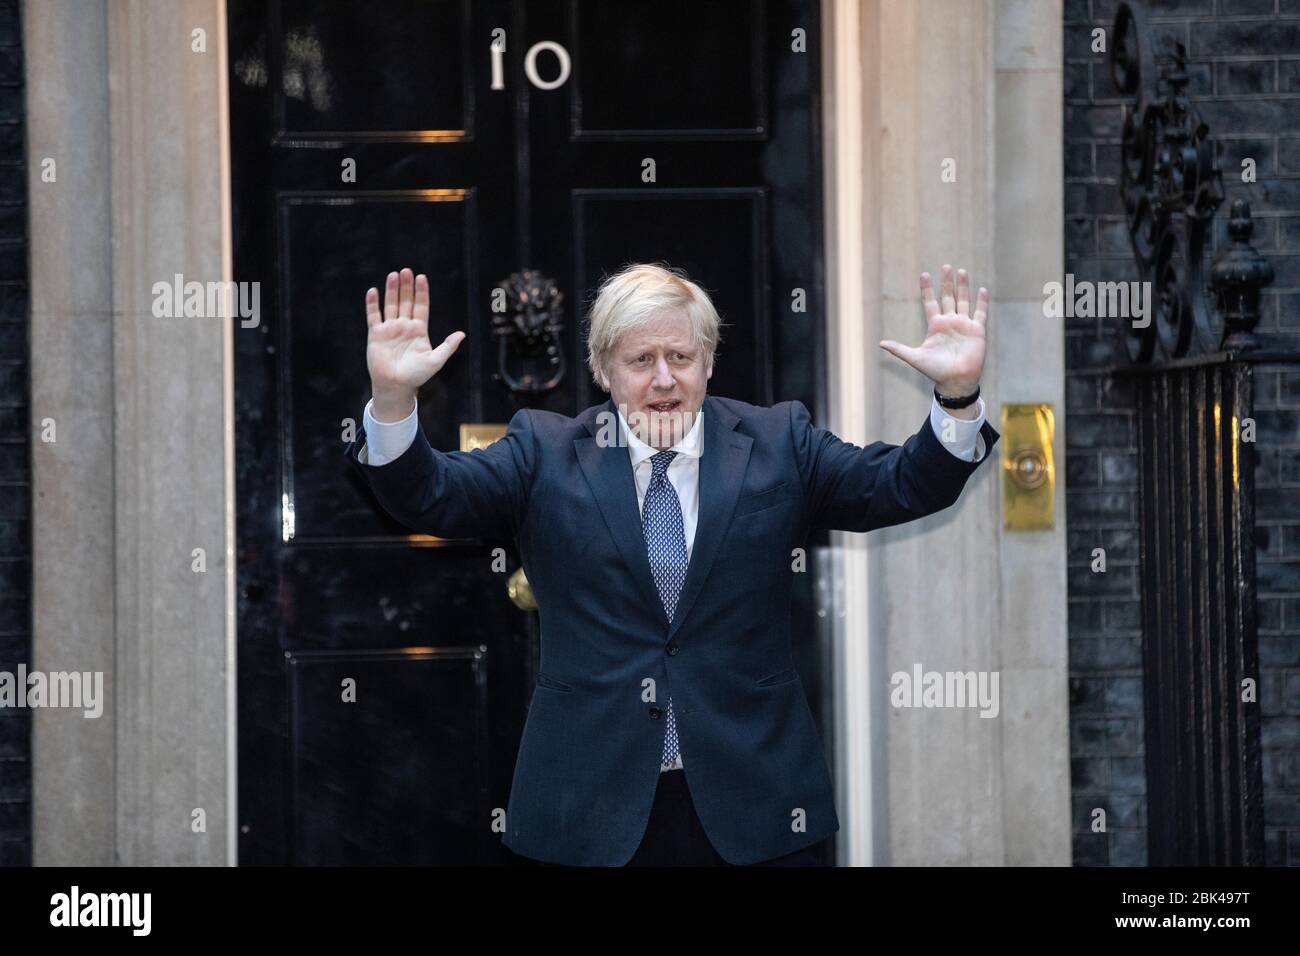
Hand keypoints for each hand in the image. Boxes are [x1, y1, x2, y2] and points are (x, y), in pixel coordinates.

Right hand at [365, 267, 464, 419]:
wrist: (396, 386)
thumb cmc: (416, 375)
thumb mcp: (436, 360)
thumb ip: (448, 346)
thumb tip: (462, 334)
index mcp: (419, 330)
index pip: (421, 306)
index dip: (421, 292)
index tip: (421, 277)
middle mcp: (404, 326)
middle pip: (406, 301)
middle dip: (406, 286)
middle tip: (406, 271)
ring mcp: (390, 329)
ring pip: (391, 304)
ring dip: (391, 290)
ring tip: (394, 275)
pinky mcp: (376, 334)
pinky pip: (374, 315)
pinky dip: (373, 303)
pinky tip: (374, 291)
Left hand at [879, 264, 987, 396]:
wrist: (955, 380)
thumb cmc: (935, 370)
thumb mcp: (915, 357)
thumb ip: (899, 349)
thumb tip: (881, 343)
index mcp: (935, 326)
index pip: (930, 303)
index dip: (927, 289)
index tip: (924, 274)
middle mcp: (949, 322)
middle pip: (948, 297)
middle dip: (947, 283)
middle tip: (946, 266)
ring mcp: (963, 325)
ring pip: (963, 301)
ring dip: (963, 287)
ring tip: (961, 272)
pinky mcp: (977, 330)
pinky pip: (980, 313)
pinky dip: (981, 302)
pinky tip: (981, 289)